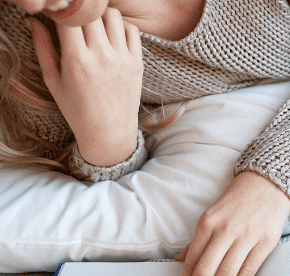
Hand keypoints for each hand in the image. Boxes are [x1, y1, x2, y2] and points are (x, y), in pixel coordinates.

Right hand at [29, 9, 142, 166]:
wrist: (109, 132)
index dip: (60, 12)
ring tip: (92, 24)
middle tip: (74, 18)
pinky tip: (111, 33)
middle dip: (79, 11)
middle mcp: (102, 56)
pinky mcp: (137, 62)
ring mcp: (122, 58)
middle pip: (90, 12)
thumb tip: (33, 20)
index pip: (68, 18)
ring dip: (100, 14)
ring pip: (113, 15)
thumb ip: (42, 47)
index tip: (57, 16)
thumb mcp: (53, 80)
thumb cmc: (76, 109)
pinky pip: (132, 29)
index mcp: (77, 60)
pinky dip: (120, 25)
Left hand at [174, 171, 289, 275]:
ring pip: (226, 275)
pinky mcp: (265, 243)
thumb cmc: (239, 200)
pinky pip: (248, 271)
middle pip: (206, 271)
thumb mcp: (212, 215)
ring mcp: (247, 237)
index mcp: (208, 223)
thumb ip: (197, 240)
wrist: (269, 183)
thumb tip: (182, 262)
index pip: (192, 260)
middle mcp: (226, 231)